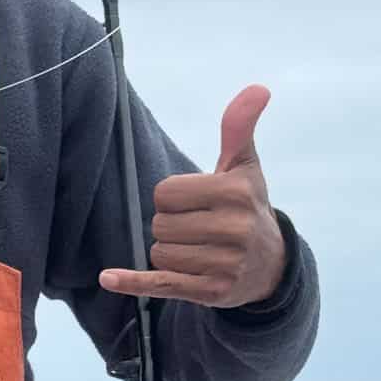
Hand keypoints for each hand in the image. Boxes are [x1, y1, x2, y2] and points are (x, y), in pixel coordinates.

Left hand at [98, 86, 286, 307]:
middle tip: (198, 228)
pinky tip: (109, 278)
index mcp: (235, 193)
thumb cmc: (248, 206)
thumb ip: (239, 127)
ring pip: (159, 252)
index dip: (172, 198)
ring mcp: (223, 264)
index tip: (195, 203)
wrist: (272, 265)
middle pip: (160, 225)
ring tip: (198, 249)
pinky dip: (132, 282)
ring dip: (168, 251)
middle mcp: (233, 230)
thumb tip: (258, 88)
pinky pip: (160, 283)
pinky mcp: (210, 292)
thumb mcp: (245, 166)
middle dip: (170, 226)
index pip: (165, 194)